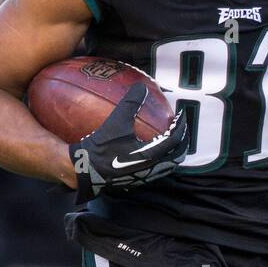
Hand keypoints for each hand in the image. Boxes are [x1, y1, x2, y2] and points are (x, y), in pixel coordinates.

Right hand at [69, 84, 188, 203]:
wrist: (85, 170)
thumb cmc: (101, 147)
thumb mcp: (116, 122)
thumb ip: (130, 103)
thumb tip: (141, 86)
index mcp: (151, 155)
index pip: (175, 140)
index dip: (181, 127)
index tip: (181, 116)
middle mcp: (151, 169)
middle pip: (177, 157)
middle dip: (182, 142)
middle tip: (180, 129)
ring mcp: (145, 177)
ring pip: (168, 166)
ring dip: (173, 153)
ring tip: (171, 139)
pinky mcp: (137, 180)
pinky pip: (157, 170)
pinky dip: (162, 160)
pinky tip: (153, 151)